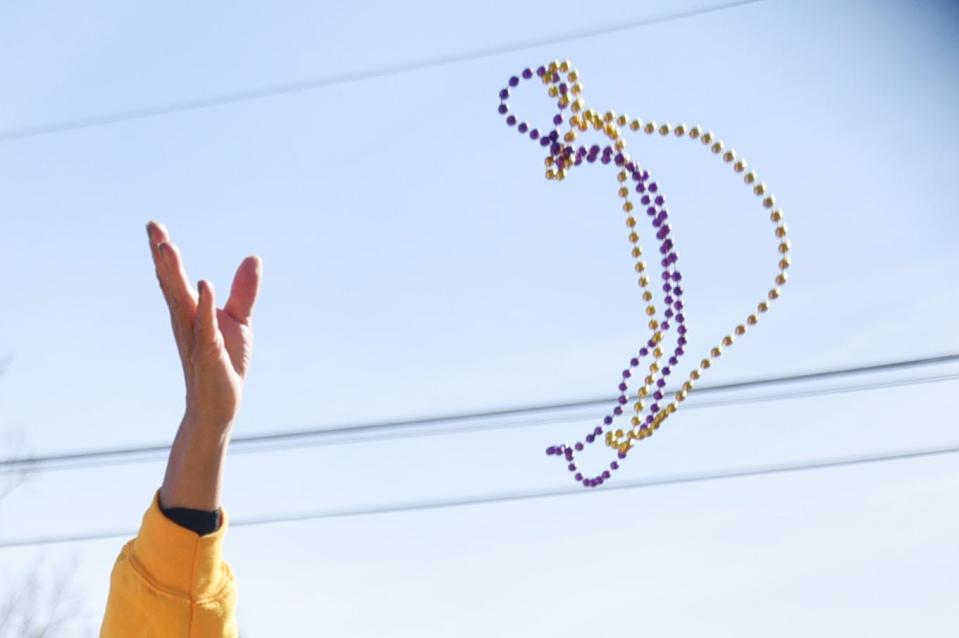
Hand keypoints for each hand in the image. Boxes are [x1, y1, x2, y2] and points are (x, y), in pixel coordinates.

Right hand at [146, 221, 261, 427]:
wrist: (220, 404)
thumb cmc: (226, 362)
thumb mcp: (238, 320)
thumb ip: (242, 291)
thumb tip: (252, 258)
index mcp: (189, 312)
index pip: (173, 278)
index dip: (163, 253)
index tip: (153, 226)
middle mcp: (186, 322)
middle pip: (170, 284)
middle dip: (162, 256)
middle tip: (152, 227)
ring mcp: (196, 337)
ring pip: (182, 301)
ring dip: (174, 274)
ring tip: (168, 247)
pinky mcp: (211, 354)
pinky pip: (207, 326)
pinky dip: (205, 305)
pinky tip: (204, 284)